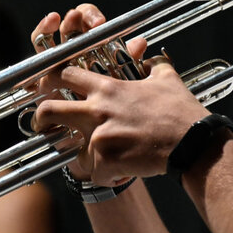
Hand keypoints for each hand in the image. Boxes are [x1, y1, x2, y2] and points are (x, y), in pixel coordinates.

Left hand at [30, 4, 208, 184]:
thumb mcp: (166, 79)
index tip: (51, 86)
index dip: (54, 79)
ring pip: (67, 147)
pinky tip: (120, 173)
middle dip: (41, 118)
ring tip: (90, 158)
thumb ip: (153, 65)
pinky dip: (105, 176)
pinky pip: (93, 172)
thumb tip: (151, 56)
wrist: (191, 143)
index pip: (65, 74)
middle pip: (48, 109)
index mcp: (107, 88)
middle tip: (44, 125)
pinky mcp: (105, 160)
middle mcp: (97, 110)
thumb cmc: (180, 112)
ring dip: (76, 154)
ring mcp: (98, 136)